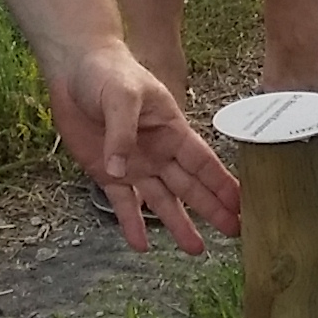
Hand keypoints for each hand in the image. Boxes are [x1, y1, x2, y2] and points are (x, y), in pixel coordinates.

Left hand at [46, 41, 239, 252]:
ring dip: (178, 224)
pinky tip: (140, 245)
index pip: (203, 162)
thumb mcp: (123, 96)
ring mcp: (134, 165)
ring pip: (161, 201)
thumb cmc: (108, 72)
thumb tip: (122, 171)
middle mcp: (157, 152)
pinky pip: (123, 203)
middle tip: (234, 232)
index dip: (223, 184)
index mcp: (171, 130)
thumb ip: (124, 133)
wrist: (74, 68)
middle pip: (190, 186)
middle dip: (212, 209)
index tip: (243, 204)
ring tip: (195, 249)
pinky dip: (131, 224)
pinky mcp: (106, 172)